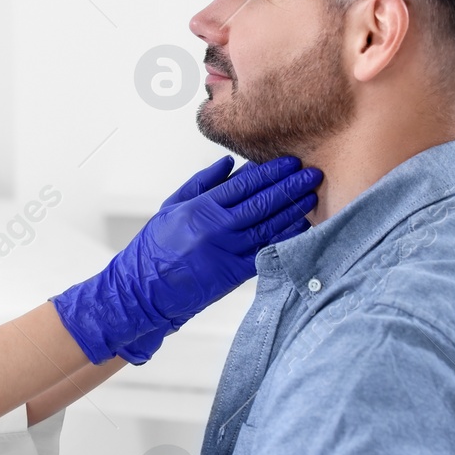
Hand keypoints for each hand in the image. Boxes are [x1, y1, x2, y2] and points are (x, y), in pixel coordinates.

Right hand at [53, 155, 320, 363]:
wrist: (142, 291)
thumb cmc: (153, 250)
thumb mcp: (171, 208)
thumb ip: (201, 184)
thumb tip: (227, 163)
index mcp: (201, 208)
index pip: (244, 183)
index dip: (271, 171)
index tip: (289, 162)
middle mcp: (217, 228)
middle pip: (263, 202)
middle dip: (290, 186)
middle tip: (312, 174)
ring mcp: (227, 252)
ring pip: (269, 225)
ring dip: (294, 209)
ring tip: (311, 196)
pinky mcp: (234, 274)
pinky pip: (266, 251)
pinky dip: (285, 238)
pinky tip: (301, 227)